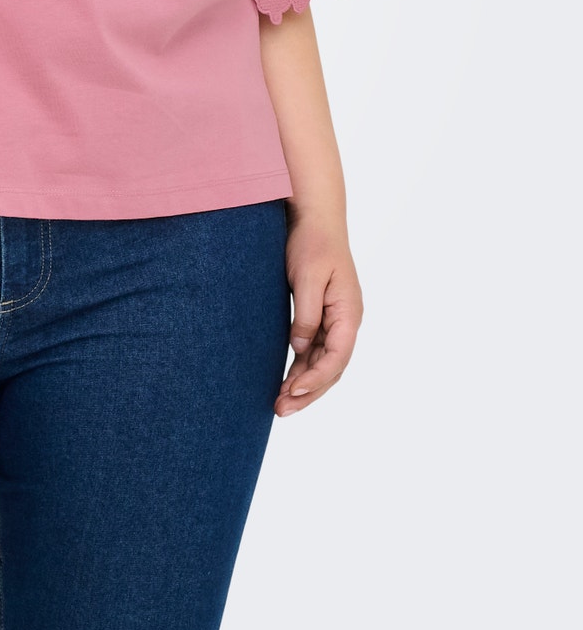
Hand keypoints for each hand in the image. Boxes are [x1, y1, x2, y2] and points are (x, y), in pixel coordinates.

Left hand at [275, 212, 362, 416]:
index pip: (337, 357)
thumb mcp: (307, 276)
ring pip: (323, 363)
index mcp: (349, 312)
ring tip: (280, 405)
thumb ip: (306, 314)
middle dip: (308, 392)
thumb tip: (300, 347)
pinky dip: (301, 368)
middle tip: (281, 410)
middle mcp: (346, 321)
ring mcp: (335, 320)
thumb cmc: (312, 242)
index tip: (292, 391)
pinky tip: (286, 383)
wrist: (314, 218)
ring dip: (303, 385)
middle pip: (331, 367)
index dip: (315, 379)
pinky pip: (314, 351)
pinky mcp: (321, 316)